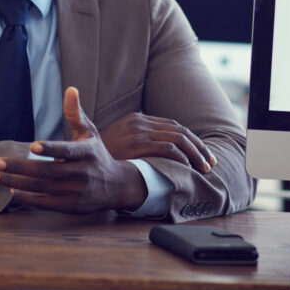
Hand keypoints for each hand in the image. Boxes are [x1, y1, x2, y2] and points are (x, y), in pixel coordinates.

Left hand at [0, 87, 146, 212]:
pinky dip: (28, 197)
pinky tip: (13, 189)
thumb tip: (70, 89)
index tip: (32, 146)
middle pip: (47, 171)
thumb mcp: (89, 132)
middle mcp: (82, 173)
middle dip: (20, 167)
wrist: (116, 186)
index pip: (67, 151)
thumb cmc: (97, 154)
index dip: (50, 149)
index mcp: (87, 153)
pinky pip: (45, 203)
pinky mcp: (71, 206)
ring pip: (42, 187)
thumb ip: (75, 113)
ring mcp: (76, 192)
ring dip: (17, 182)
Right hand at [100, 112, 216, 173]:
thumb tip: (159, 154)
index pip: (173, 126)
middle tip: (210, 162)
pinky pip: (168, 149)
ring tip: (204, 168)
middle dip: (198, 147)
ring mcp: (139, 132)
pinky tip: (189, 169)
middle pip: (179, 131)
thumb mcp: (117, 145)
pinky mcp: (138, 144)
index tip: (203, 154)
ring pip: (178, 139)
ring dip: (195, 154)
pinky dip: (182, 158)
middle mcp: (140, 122)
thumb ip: (136, 143)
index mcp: (137, 120)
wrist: (79, 162)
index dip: (191, 140)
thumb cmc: (100, 159)